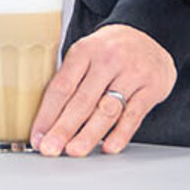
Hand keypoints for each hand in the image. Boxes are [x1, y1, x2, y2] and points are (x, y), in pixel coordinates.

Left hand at [30, 24, 175, 157]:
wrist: (149, 38)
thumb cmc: (109, 52)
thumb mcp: (86, 55)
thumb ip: (70, 82)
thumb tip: (46, 122)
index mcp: (85, 51)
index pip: (62, 86)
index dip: (47, 114)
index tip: (37, 136)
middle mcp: (108, 59)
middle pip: (82, 100)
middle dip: (64, 128)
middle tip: (50, 148)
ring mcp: (132, 73)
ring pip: (108, 110)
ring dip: (89, 134)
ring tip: (74, 150)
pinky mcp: (152, 87)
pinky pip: (134, 115)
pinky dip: (120, 134)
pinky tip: (108, 147)